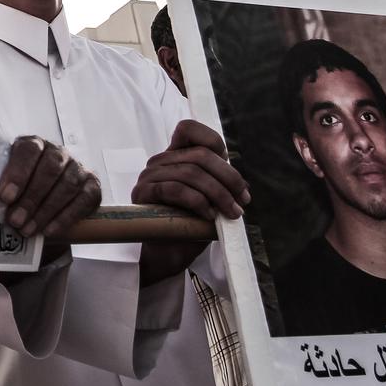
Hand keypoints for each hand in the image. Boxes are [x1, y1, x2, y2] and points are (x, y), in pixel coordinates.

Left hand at [0, 136, 101, 238]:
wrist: (47, 197)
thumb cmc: (22, 188)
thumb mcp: (8, 181)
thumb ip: (2, 186)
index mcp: (34, 144)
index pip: (28, 150)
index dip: (18, 173)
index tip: (5, 197)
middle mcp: (58, 152)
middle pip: (49, 169)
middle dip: (31, 198)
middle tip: (15, 220)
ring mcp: (78, 168)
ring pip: (67, 185)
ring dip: (46, 211)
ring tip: (28, 230)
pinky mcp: (93, 186)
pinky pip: (83, 200)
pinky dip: (66, 217)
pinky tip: (50, 230)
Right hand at [131, 119, 249, 283]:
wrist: (167, 256)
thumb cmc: (188, 227)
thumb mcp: (211, 202)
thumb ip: (221, 186)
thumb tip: (243, 186)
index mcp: (175, 158)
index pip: (189, 129)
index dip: (213, 141)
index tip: (233, 173)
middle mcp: (160, 162)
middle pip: (199, 154)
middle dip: (229, 178)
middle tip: (243, 200)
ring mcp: (148, 176)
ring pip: (190, 172)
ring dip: (218, 194)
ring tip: (230, 212)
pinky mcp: (143, 194)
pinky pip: (175, 189)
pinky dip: (198, 202)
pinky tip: (208, 216)